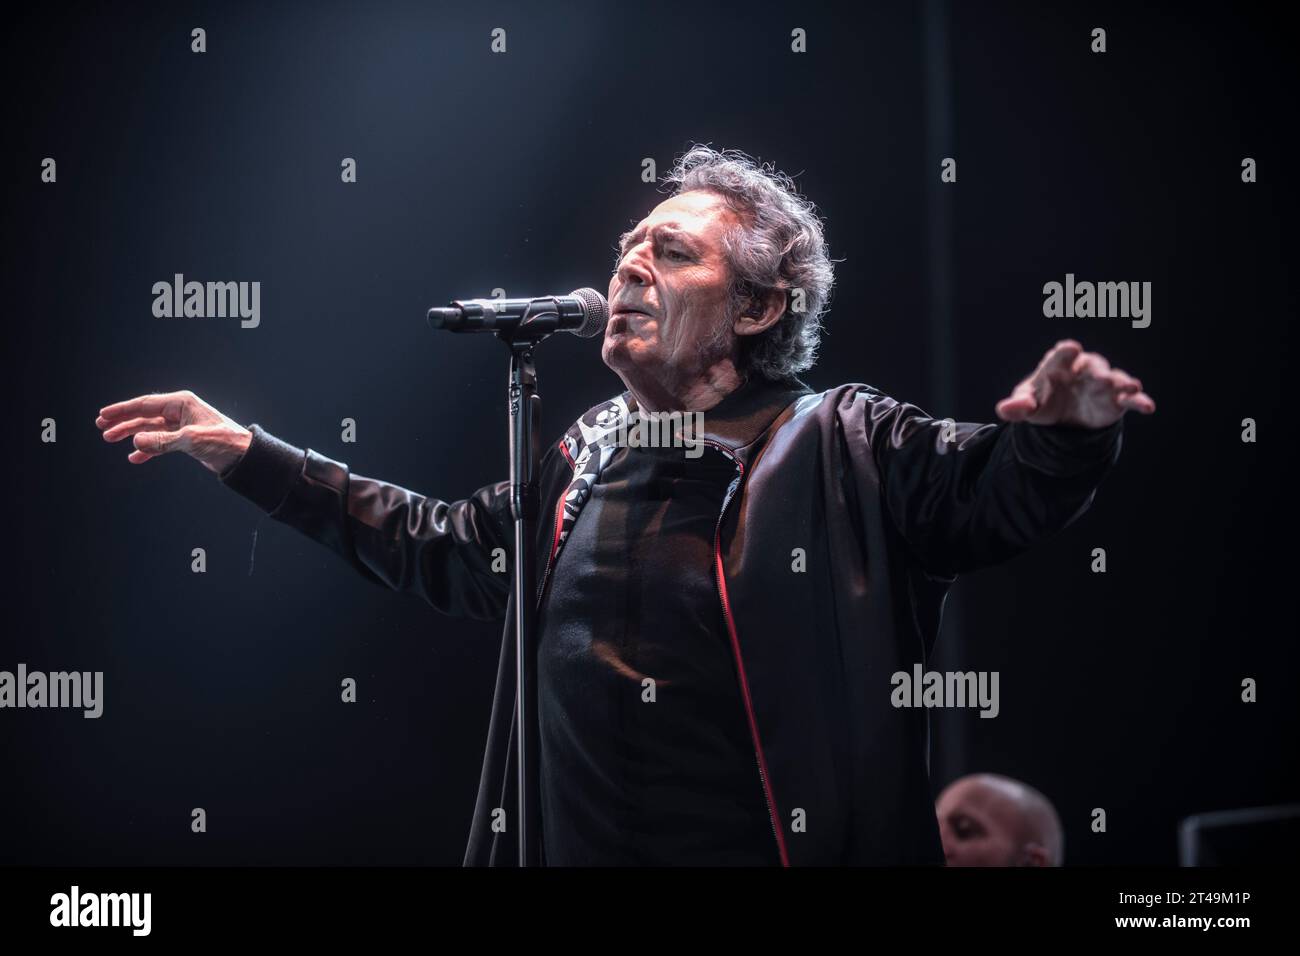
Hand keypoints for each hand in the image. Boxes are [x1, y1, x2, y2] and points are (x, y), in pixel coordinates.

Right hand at [96, 389, 251, 474]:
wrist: (244, 457)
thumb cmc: (224, 442)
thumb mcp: (191, 440)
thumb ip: (162, 441)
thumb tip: (135, 441)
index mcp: (181, 403)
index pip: (145, 404)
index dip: (122, 410)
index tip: (103, 415)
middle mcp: (180, 411)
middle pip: (144, 415)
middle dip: (122, 420)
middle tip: (102, 427)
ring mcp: (181, 425)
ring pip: (149, 428)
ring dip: (131, 434)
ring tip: (110, 439)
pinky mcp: (185, 440)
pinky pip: (160, 442)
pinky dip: (147, 449)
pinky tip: (134, 457)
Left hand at [995, 340, 1155, 428]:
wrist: (1061, 417)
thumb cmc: (1042, 400)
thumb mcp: (1028, 405)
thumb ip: (1017, 406)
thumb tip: (1003, 410)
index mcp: (1058, 365)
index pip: (1060, 356)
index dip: (1065, 353)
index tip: (1070, 348)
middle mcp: (1084, 369)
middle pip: (1093, 365)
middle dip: (1097, 370)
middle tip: (1101, 376)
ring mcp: (1102, 384)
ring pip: (1115, 378)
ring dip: (1122, 382)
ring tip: (1130, 386)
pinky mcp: (1117, 401)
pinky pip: (1130, 399)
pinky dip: (1139, 401)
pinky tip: (1148, 407)